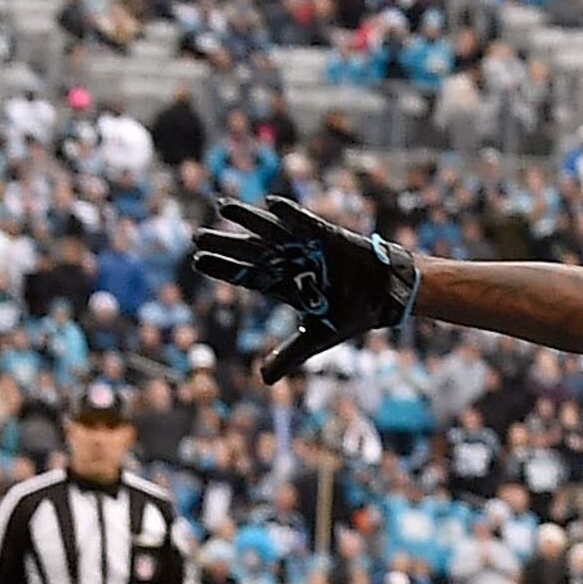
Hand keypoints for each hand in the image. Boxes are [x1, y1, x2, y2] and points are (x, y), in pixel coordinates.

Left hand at [187, 196, 418, 382]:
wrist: (385, 299)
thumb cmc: (350, 313)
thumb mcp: (316, 338)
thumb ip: (289, 355)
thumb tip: (263, 380)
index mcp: (284, 285)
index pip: (246, 276)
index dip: (223, 269)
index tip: (197, 261)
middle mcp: (290, 263)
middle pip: (251, 251)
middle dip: (225, 243)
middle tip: (197, 236)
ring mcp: (307, 247)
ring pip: (271, 231)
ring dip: (248, 219)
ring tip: (221, 206)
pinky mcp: (329, 236)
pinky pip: (306, 223)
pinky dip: (290, 213)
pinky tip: (270, 203)